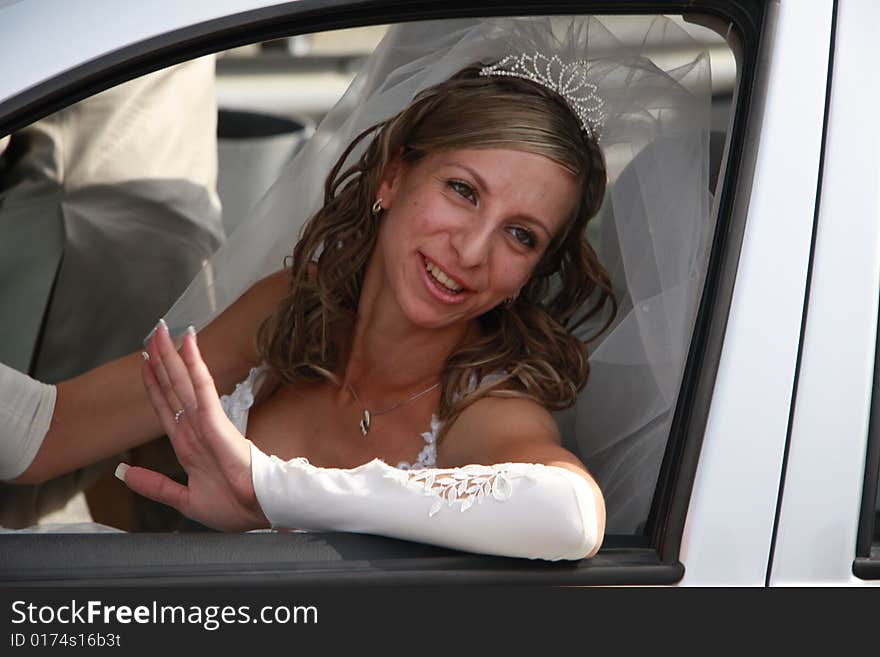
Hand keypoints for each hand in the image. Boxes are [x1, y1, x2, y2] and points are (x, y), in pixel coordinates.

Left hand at [118, 320, 268, 531]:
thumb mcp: (184, 499)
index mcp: (187, 445)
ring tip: (162, 330)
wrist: (256, 511)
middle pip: (173, 386)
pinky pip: (202, 388)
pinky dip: (194, 365)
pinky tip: (188, 344)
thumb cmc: (232, 507)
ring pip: (183, 381)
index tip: (145, 361)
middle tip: (154, 331)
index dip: (154, 383)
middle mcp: (194, 428)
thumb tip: (125, 473)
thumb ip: (155, 485)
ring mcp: (205, 422)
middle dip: (161, 358)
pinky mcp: (216, 420)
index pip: (166, 406)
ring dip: (171, 355)